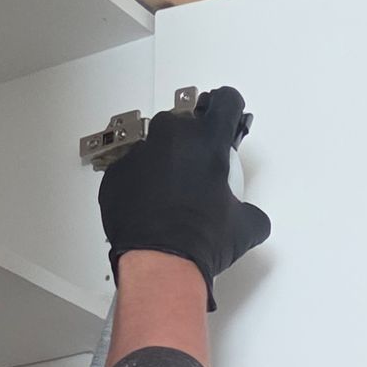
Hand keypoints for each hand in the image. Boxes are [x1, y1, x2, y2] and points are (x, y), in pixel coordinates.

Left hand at [99, 86, 270, 305]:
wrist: (159, 266)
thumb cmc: (201, 241)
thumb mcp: (245, 228)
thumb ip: (250, 210)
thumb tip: (250, 217)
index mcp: (207, 140)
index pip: (225, 101)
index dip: (231, 112)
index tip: (229, 125)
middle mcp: (171, 136)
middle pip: (186, 123)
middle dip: (193, 143)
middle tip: (199, 175)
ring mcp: (138, 153)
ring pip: (155, 145)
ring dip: (165, 162)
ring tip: (171, 197)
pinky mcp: (115, 174)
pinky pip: (131, 170)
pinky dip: (140, 184)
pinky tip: (150, 210)